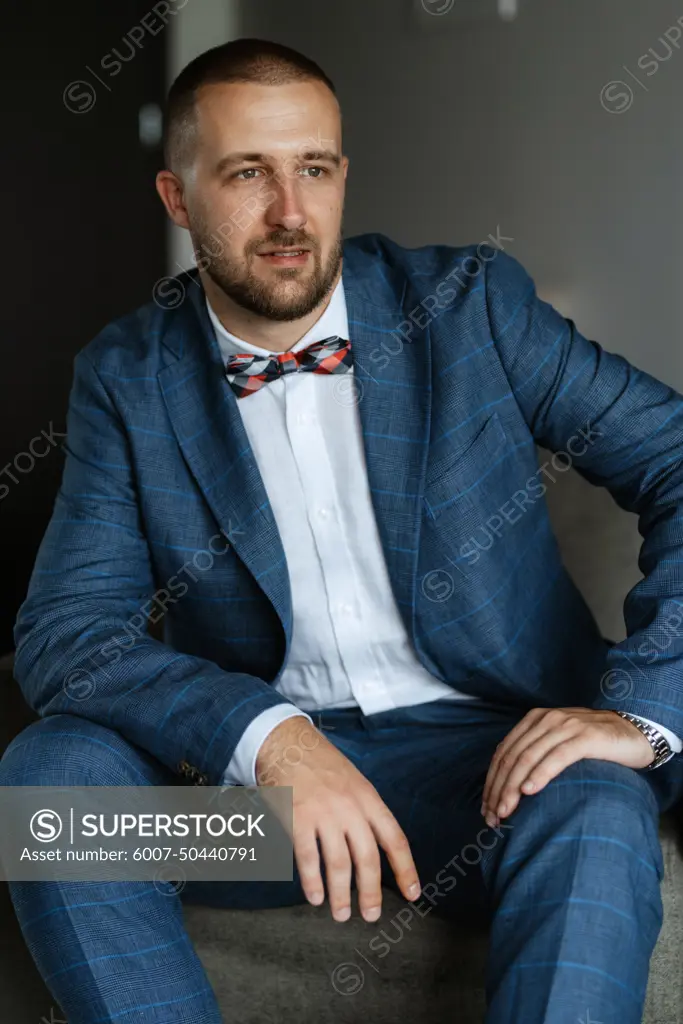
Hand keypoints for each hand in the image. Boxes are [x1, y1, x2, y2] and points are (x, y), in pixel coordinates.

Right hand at [256, 716, 420, 921]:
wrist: (287, 742)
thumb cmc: (320, 764)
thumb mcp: (354, 781)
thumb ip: (364, 812)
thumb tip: (375, 849)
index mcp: (368, 798)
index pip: (394, 839)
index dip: (406, 869)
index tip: (412, 893)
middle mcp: (350, 807)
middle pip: (368, 858)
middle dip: (371, 892)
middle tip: (370, 915)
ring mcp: (323, 813)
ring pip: (339, 864)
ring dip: (341, 894)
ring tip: (340, 914)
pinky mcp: (298, 818)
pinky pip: (308, 858)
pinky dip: (312, 882)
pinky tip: (315, 896)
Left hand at [481, 707, 653, 827]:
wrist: (635, 732)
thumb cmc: (594, 745)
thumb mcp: (559, 744)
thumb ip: (536, 755)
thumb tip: (509, 789)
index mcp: (534, 720)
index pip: (504, 753)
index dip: (491, 782)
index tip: (486, 809)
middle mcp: (546, 719)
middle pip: (512, 757)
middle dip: (498, 789)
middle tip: (493, 817)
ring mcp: (565, 726)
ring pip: (529, 757)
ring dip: (513, 787)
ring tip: (506, 811)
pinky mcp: (585, 736)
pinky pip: (557, 756)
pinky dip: (540, 774)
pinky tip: (529, 791)